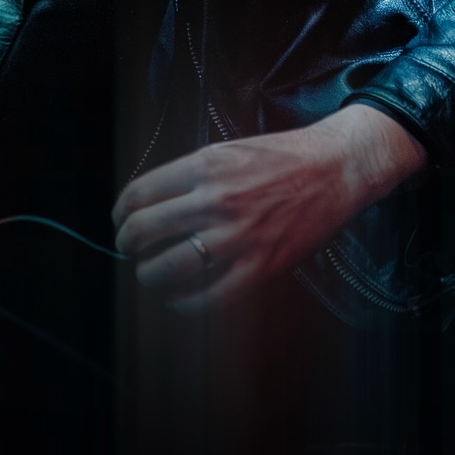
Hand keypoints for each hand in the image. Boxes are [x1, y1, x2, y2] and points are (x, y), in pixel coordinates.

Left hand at [111, 105, 427, 312]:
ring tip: (149, 274)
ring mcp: (237, 236)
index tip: (120, 221)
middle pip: (144, 231)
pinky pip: (209, 297)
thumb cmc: (281, 157)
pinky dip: (185, 304)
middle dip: (126, 245)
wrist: (334, 168)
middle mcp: (215, 200)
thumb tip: (151, 203)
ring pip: (168, 267)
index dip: (120, 212)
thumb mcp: (226, 150)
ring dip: (148, 275)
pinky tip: (178, 299)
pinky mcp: (260, 265)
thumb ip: (189, 175)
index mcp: (204, 166)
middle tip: (128, 249)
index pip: (139, 194)